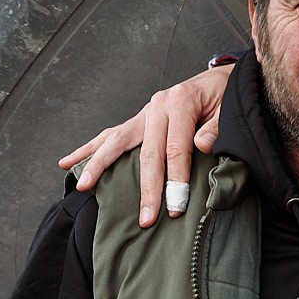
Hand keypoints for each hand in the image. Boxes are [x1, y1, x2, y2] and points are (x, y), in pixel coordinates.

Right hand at [60, 66, 231, 225]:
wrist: (220, 80)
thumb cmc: (226, 98)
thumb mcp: (229, 110)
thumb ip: (216, 129)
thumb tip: (199, 146)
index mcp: (180, 102)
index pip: (175, 149)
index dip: (176, 180)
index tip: (176, 206)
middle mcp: (157, 106)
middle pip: (147, 153)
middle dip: (146, 188)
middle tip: (146, 217)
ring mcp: (144, 114)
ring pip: (116, 142)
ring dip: (99, 166)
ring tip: (84, 186)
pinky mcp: (138, 122)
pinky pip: (110, 137)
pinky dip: (88, 151)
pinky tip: (68, 164)